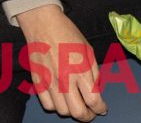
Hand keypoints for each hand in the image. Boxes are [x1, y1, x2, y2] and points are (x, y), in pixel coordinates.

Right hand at [16, 5, 106, 120]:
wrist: (43, 26)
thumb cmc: (69, 34)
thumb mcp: (89, 50)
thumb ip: (93, 72)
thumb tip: (96, 89)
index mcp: (81, 70)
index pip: (93, 100)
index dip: (100, 108)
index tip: (103, 109)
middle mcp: (65, 80)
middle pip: (77, 112)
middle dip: (87, 116)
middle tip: (92, 113)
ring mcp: (50, 83)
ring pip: (62, 111)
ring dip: (72, 112)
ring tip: (78, 106)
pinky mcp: (38, 83)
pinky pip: (47, 105)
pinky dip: (57, 107)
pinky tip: (63, 101)